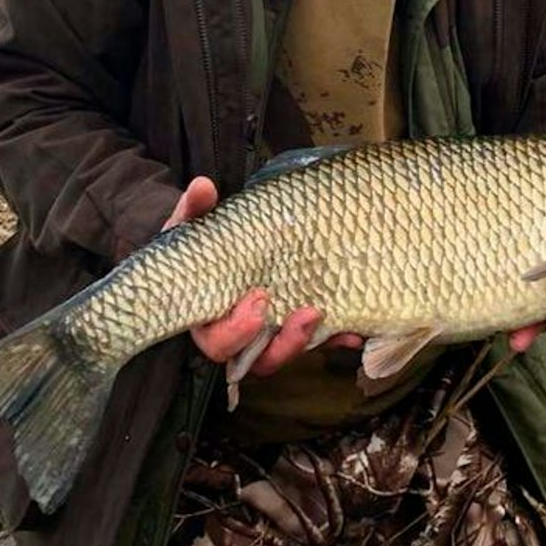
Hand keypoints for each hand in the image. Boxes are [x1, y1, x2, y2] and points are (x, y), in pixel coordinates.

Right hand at [164, 177, 363, 373]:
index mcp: (208, 317)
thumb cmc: (200, 246)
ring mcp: (267, 335)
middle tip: (304, 311)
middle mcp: (237, 335)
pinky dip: (333, 338)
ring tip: (323, 313)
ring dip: (305, 340)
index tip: (259, 299)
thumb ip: (195, 209)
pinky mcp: (291, 329)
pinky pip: (313, 344)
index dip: (237, 332)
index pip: (218, 341)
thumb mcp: (194, 226)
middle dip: (281, 342)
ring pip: (283, 355)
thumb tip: (203, 187)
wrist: (217, 251)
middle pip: (256, 359)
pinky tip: (351, 332)